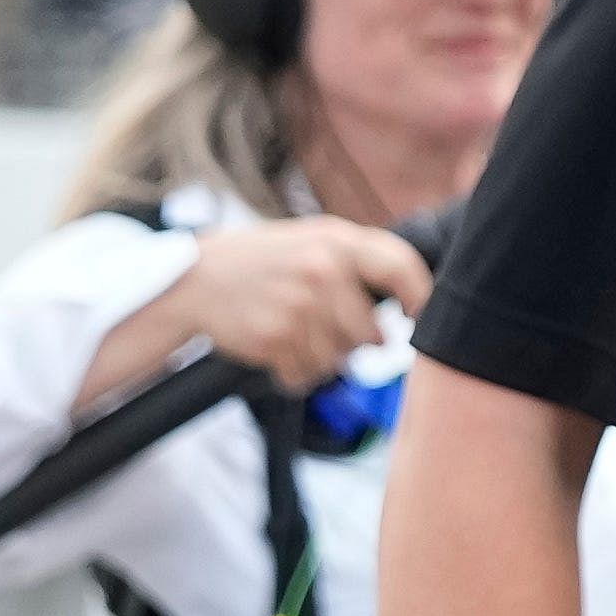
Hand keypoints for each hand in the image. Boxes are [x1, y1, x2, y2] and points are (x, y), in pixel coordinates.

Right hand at [80, 215, 426, 411]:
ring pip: (339, 360)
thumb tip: (419, 300)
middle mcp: (323, 270)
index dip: (419, 299)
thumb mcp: (315, 240)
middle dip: (352, 342)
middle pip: (371, 335)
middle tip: (320, 326)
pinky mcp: (275, 337)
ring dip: (320, 359)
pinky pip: (306, 376)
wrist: (195, 280)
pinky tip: (275, 348)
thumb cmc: (268, 262)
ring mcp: (299, 304)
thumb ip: (363, 259)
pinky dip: (294, 373)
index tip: (416, 319)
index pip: (402, 269)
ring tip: (292, 332)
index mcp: (337, 240)